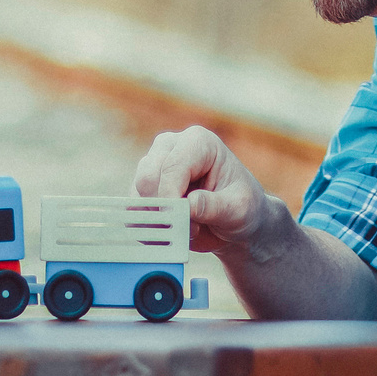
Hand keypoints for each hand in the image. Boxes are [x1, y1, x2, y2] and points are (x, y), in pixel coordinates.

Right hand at [133, 126, 282, 256]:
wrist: (234, 222)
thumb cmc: (242, 207)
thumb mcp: (240, 208)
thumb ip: (215, 206)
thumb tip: (189, 205)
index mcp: (198, 142)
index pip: (172, 166)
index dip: (171, 197)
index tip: (183, 222)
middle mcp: (170, 148)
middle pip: (147, 178)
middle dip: (165, 210)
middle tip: (191, 228)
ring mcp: (153, 166)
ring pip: (137, 196)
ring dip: (159, 221)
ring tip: (188, 230)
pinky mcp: (144, 188)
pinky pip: (134, 211)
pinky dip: (150, 228)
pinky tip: (173, 233)